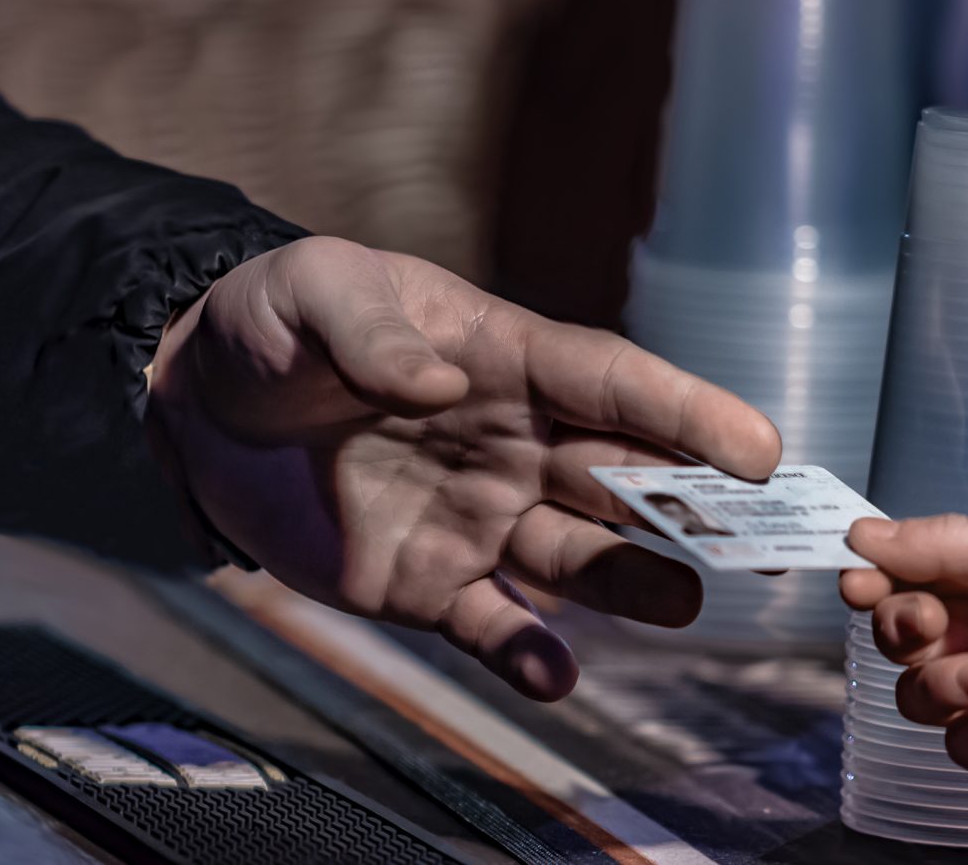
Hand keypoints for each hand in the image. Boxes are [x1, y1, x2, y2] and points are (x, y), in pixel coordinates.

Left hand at [148, 236, 779, 699]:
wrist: (198, 406)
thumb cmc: (272, 325)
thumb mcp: (311, 291)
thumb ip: (368, 330)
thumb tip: (435, 384)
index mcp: (504, 358)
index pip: (612, 384)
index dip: (687, 412)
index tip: (760, 447)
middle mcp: (515, 444)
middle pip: (624, 477)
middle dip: (700, 505)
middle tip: (769, 535)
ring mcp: (478, 519)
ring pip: (581, 558)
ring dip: (636, 582)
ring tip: (684, 601)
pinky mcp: (430, 585)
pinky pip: (494, 627)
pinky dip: (528, 655)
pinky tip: (555, 677)